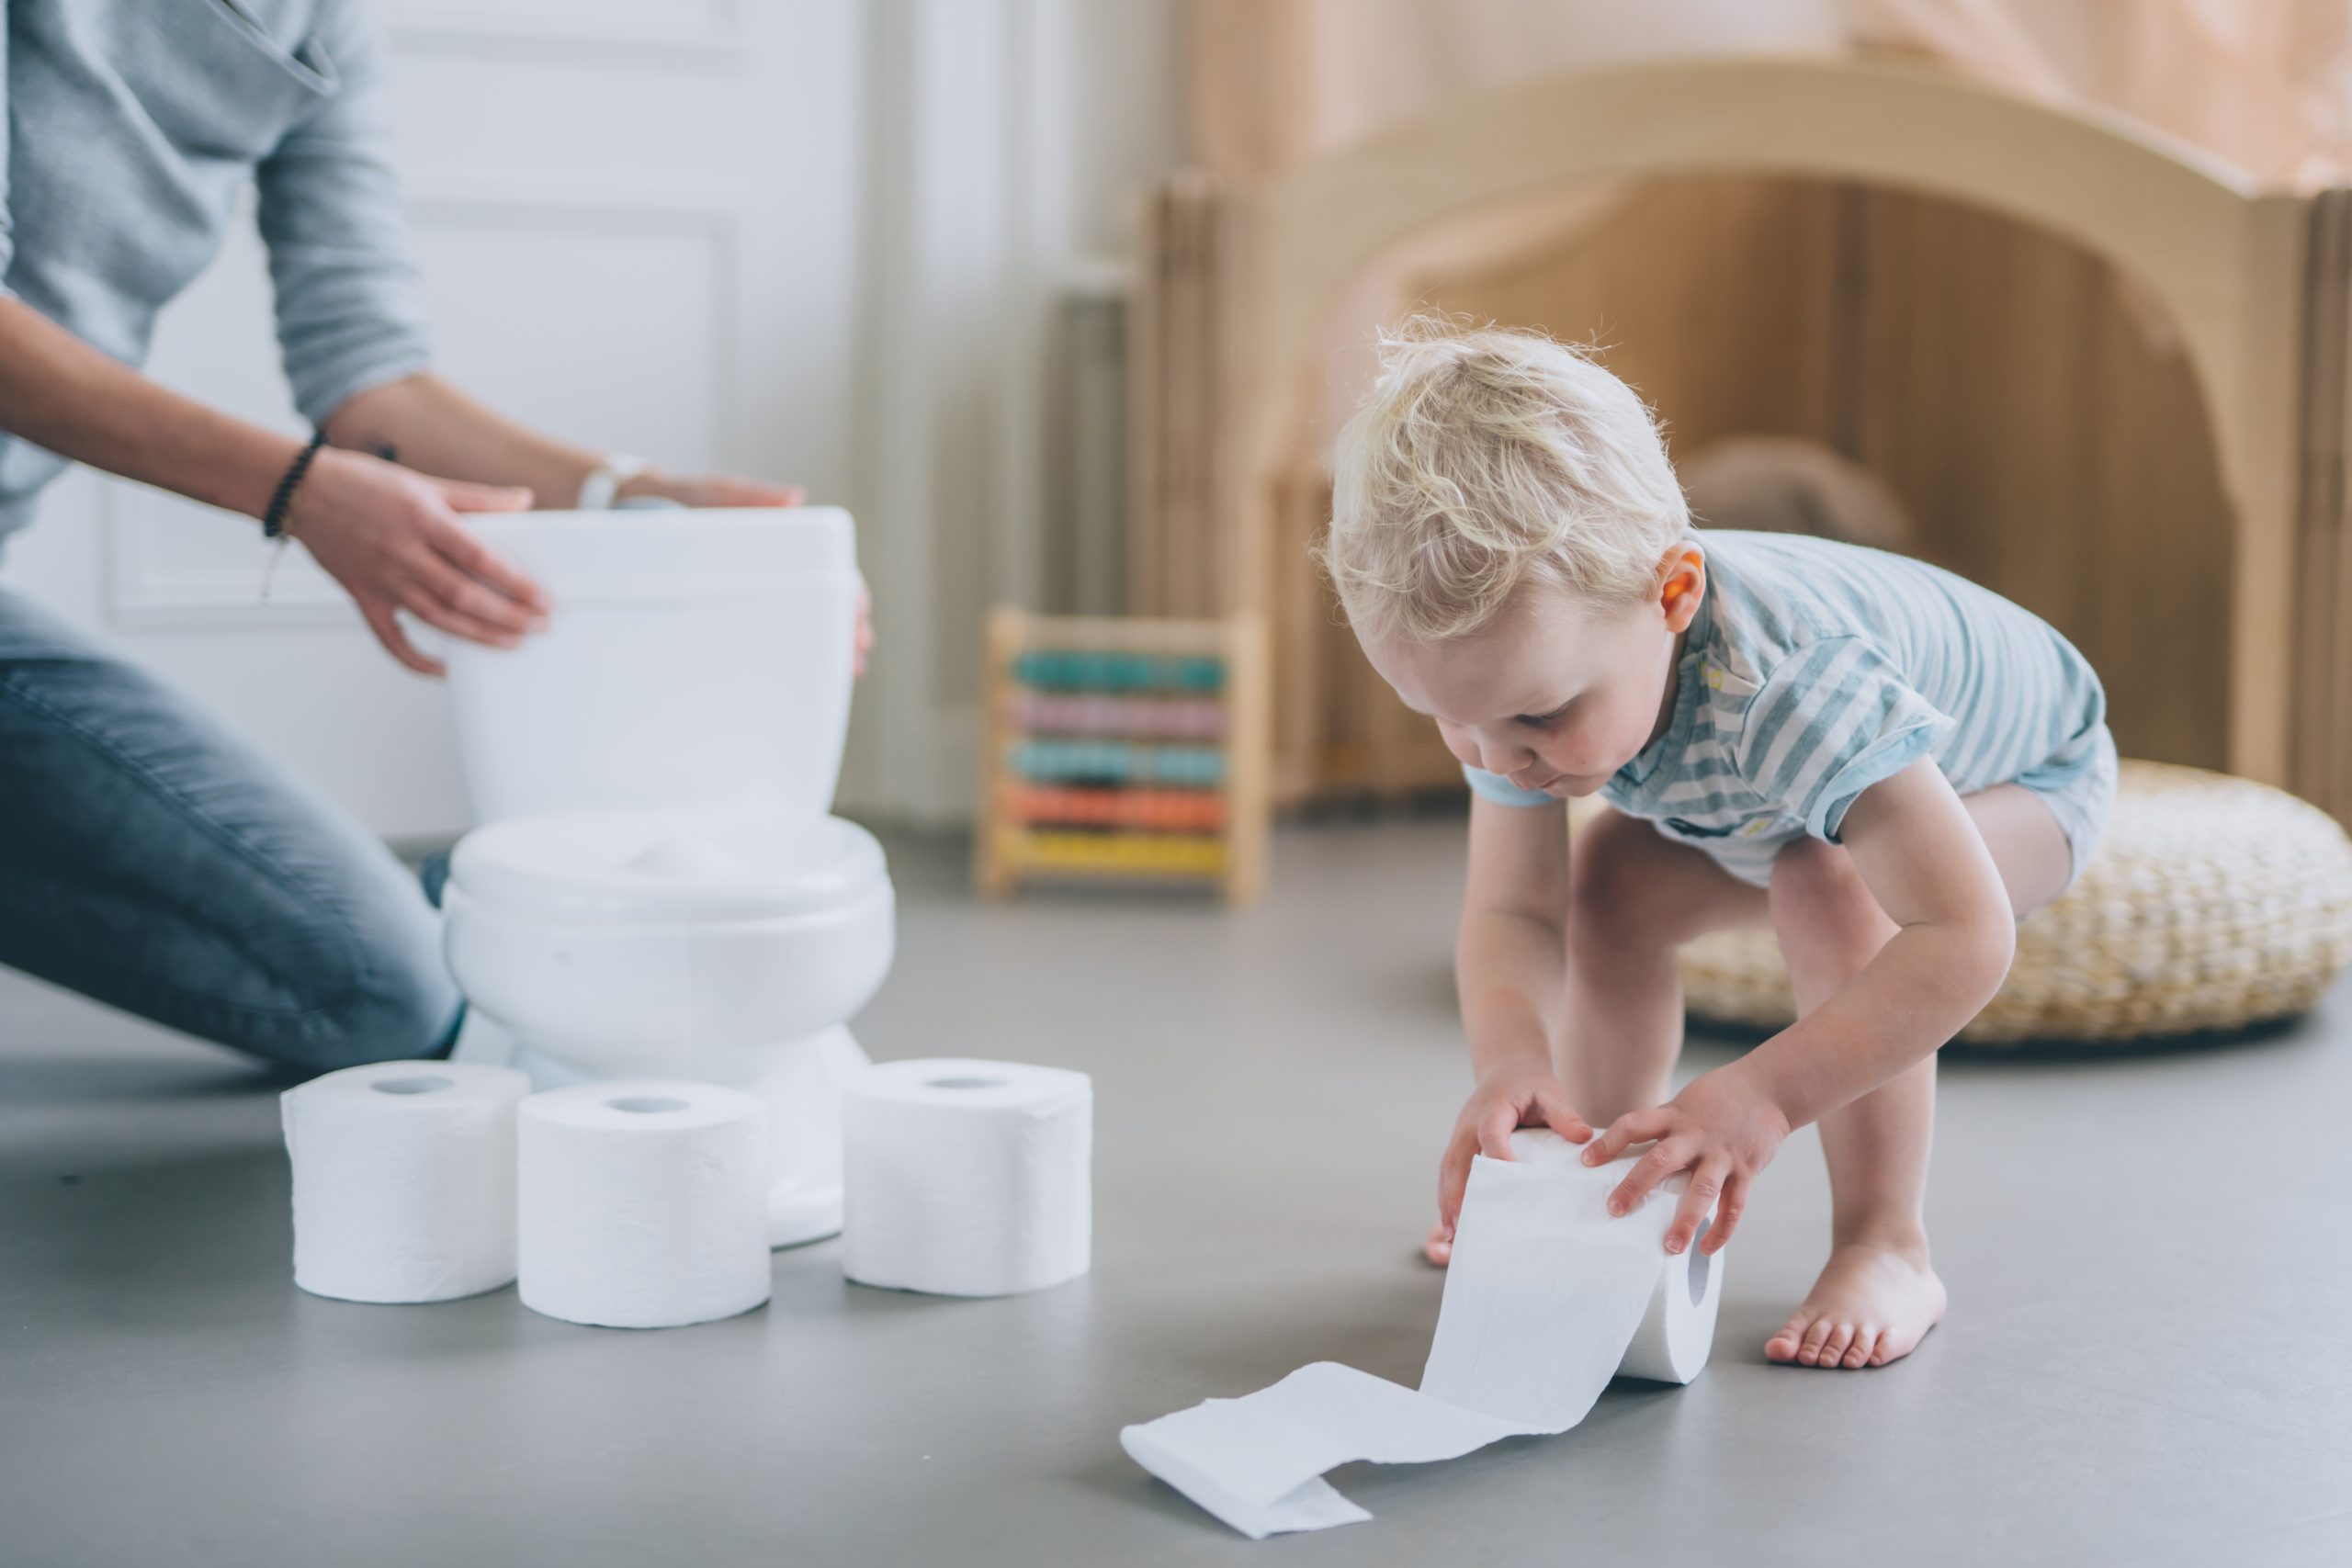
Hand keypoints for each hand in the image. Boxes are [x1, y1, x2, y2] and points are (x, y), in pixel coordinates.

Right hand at [288, 448, 546, 676]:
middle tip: (540, 627)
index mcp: (424, 521)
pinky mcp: (363, 599)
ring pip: (436, 619)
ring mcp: (382, 580)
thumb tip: (525, 501)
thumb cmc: (366, 483)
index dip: (516, 583)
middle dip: (507, 616)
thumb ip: (478, 498)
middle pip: (463, 595)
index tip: (544, 599)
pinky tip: (447, 670)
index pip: (480, 559)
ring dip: (478, 636)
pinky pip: (391, 639)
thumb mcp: (426, 483)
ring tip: (513, 643)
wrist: (303, 492)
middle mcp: (403, 554)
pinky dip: (418, 660)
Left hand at [614, 468, 873, 677]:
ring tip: (846, 668)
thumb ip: (750, 495)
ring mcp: (754, 585)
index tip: (859, 614)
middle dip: (844, 626)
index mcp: (775, 536)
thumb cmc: (676, 497)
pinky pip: (768, 628)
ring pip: (800, 617)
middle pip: (821, 597)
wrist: (630, 509)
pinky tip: (804, 668)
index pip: (827, 564)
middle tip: (857, 655)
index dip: (847, 591)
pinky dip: (793, 648)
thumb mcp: (711, 493)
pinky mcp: (732, 604)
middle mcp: (771, 564)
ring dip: (826, 641)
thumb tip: (796, 498)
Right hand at [1436, 1056, 1591, 1243]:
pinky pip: (1450, 1174)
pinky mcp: (1460, 1146)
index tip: (1506, 1182)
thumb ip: (1564, 1114)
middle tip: (1463, 1224)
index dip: (1497, 1157)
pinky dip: (1449, 1197)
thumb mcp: (1550, 1092)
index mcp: (1493, 1110)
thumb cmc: (1530, 1084)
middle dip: (1458, 1193)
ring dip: (1448, 1201)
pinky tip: (1454, 1223)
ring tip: (1455, 1234)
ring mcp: (1461, 1136)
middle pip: (1458, 1160)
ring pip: (1449, 1171)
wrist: (1507, 1070)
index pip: (1491, 1135)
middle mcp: (1470, 1125)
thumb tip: (1584, 1139)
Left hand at [1580, 1062, 1790, 1257]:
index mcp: (1674, 1116)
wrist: (1769, 1088)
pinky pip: (1734, 1206)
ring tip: (1670, 1248)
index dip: (1608, 1142)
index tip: (1585, 1161)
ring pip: (1702, 1190)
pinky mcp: (1747, 1170)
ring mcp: (1722, 1154)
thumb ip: (1662, 1126)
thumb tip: (1626, 1148)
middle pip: (1660, 1161)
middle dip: (1636, 1187)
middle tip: (1614, 1210)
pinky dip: (1721, 1230)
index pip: (1633, 1126)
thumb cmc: (1719, 1098)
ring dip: (1685, 1220)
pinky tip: (1706, 1248)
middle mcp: (1695, 1135)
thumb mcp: (1685, 1103)